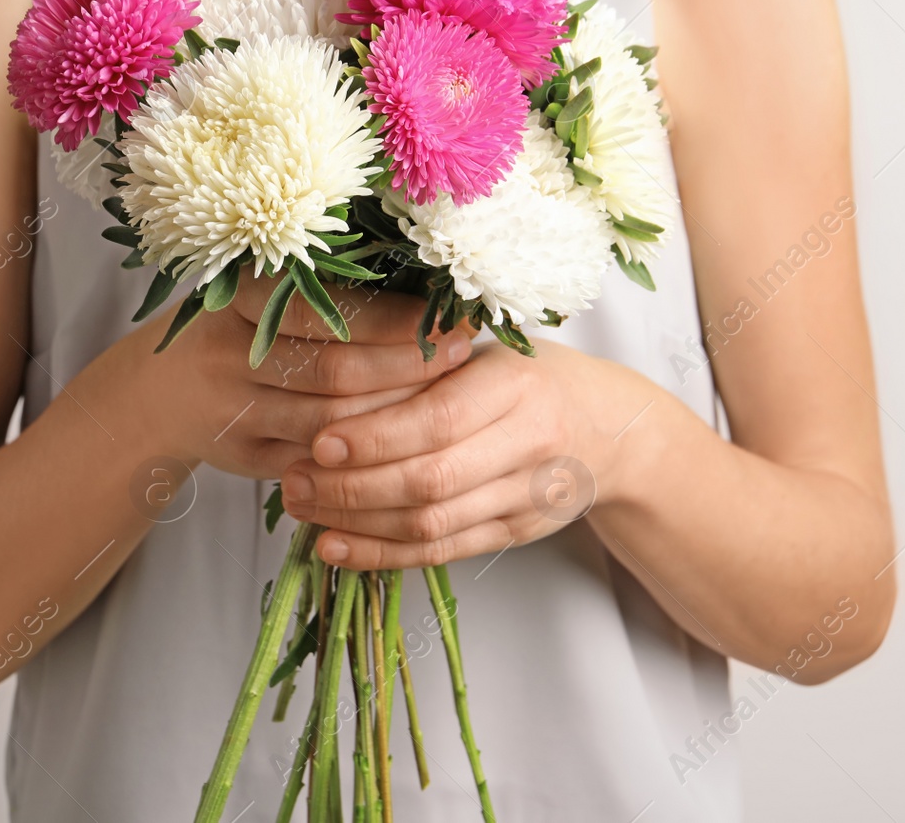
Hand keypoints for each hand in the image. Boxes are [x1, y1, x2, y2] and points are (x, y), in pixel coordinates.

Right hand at [127, 268, 472, 479]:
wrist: (161, 394)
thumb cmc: (243, 330)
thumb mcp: (267, 295)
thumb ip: (333, 293)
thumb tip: (435, 291)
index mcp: (240, 298)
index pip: (332, 309)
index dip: (396, 317)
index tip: (449, 315)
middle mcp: (230, 354)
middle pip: (336, 370)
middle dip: (407, 366)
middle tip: (460, 355)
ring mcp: (234, 411)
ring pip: (331, 424)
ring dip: (396, 416)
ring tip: (448, 400)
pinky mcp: (244, 456)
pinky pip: (318, 463)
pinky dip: (366, 457)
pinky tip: (408, 444)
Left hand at [278, 339, 640, 568]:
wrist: (611, 427)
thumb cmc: (528, 376)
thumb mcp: (487, 350)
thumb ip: (422, 361)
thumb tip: (327, 378)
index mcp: (517, 384)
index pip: (439, 418)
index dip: (376, 436)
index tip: (318, 441)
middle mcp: (529, 442)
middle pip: (431, 479)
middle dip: (353, 486)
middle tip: (294, 480)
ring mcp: (526, 495)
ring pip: (433, 524)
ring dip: (358, 523)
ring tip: (304, 510)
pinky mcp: (515, 533)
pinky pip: (442, 552)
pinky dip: (382, 554)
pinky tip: (335, 547)